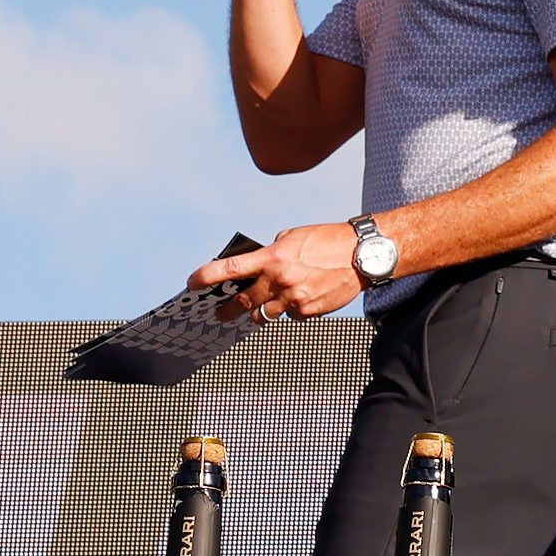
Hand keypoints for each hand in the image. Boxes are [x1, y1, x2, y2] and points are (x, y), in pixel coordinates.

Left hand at [194, 222, 366, 321]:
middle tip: (218, 314)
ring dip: (261, 311)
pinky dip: (291, 310)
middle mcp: (279, 280)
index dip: (205, 278)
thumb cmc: (328, 241)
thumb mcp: (293, 238)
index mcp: (272, 258)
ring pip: (265, 315)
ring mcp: (294, 299)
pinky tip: (303, 297)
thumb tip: (255, 269)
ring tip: (263, 307)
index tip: (192, 284)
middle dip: (226, 310)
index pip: (229, 270)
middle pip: (242, 303)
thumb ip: (271, 254)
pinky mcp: (310, 311)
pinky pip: (291, 317)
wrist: (363, 255)